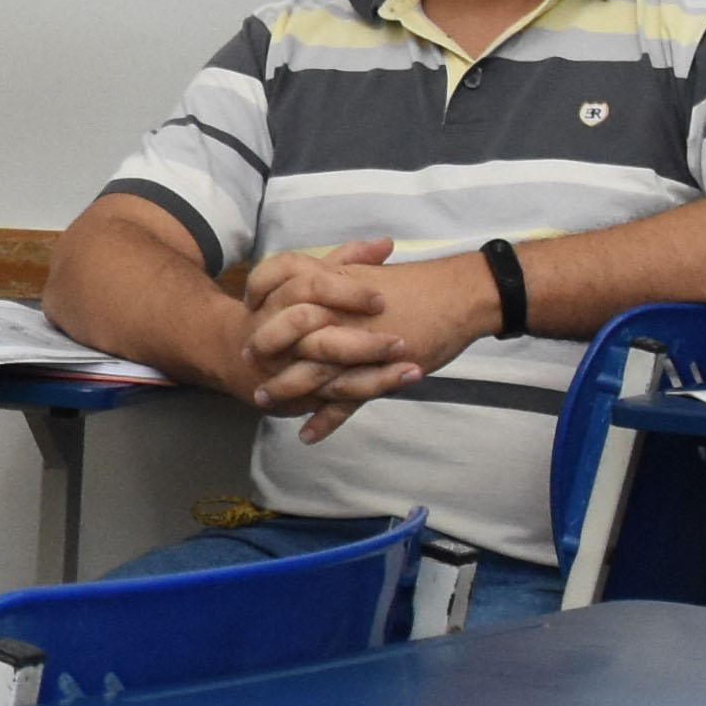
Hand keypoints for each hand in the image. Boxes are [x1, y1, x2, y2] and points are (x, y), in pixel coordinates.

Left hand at [240, 237, 500, 433]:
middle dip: (263, 351)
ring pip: (310, 372)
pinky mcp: (377, 372)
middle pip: (287, 334)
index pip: (281, 285)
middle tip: (246, 363)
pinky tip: (307, 434)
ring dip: (284, 389)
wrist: (458, 296)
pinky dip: (325, 420)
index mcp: (335, 285)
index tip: (248, 310)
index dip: (258, 298)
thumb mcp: (371, 273)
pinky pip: (346, 401)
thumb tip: (316, 273)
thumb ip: (340, 270)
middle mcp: (339, 314)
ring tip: (263, 402)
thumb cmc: (417, 285)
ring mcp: (356, 346)